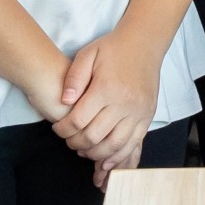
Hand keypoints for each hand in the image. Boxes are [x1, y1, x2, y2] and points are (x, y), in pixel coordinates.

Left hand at [50, 28, 164, 168]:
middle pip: (94, 136)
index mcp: (105, 88)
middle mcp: (124, 103)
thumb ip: (74, 78)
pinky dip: (118, 156)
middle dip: (75, 143)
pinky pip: (133, 144)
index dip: (63, 129)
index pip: (78, 120)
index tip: (57, 128)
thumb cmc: (112, 48)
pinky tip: (106, 160)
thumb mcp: (88, 55)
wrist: (144, 43)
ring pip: (114, 145)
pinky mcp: (147, 116)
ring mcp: (138, 112)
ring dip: (95, 153)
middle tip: (68, 140)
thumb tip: (64, 101)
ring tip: (83, 150)